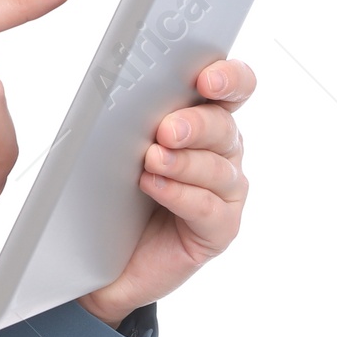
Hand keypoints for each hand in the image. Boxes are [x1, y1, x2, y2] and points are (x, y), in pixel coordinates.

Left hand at [76, 59, 254, 328]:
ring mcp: (224, 191)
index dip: (228, 78)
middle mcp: (220, 151)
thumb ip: (126, 116)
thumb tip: (115, 88)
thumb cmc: (113, 192)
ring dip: (184, 162)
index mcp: (201, 118)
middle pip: (223, 126)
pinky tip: (154, 187)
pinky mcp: (219, 229)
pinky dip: (181, 195)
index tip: (206, 78)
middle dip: (195, 124)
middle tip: (165, 129)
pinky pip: (209, 209)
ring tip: (151, 160)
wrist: (105, 258)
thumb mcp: (114, 146)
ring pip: (218, 168)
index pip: (231, 88)